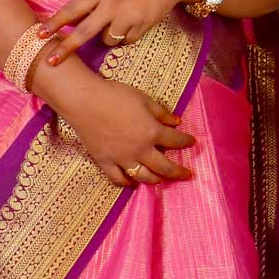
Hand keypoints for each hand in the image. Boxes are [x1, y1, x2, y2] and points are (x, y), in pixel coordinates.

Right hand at [38, 66, 195, 187]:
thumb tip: (177, 122)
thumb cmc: (116, 96)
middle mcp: (140, 150)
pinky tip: (133, 182)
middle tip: (187, 175)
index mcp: (151, 132)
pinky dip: (128, 183)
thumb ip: (162, 113)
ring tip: (162, 180)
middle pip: (164, 167)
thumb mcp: (144, 99)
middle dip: (178, 172)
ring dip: (156, 180)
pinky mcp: (105, 162)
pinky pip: (118, 179)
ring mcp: (122, 159)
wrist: (85, 102)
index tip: (192, 142)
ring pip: (143, 177)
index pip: (175, 140)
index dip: (186, 141)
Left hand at [41, 0, 210, 62]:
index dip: (54, 23)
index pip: (72, 9)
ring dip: (108, 36)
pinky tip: (135, 22)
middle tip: (50, 62)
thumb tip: (73, 21)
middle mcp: (111, 3)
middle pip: (84, 32)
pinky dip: (127, 36)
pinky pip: (126, 40)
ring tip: (120, 21)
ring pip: (107, 39)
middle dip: (66, 48)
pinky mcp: (143, 24)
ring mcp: (128, 15)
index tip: (39, 35)